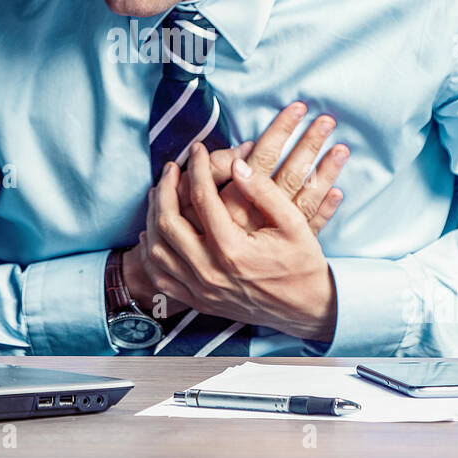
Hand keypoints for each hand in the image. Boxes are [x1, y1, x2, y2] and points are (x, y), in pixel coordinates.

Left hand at [122, 104, 348, 320]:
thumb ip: (264, 192)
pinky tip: (155, 232)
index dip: (197, 167)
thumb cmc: (302, 263)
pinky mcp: (199, 302)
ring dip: (153, 217)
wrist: (306, 309)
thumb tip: (236, 164)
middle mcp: (210, 272)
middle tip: (172, 167)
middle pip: (168, 222)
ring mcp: (201, 291)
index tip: (197, 149)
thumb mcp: (294, 223)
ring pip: (156, 251)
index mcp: (233, 250)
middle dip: (166, 188)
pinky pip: (160, 278)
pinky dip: (151, 254)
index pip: (202, 198)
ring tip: (161, 193)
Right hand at [177, 102, 347, 235]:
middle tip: (327, 119)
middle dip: (309, 144)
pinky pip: (312, 226)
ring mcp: (276, 234)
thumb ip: (215, 175)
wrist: (211, 285)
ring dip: (326, 170)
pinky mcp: (286, 249)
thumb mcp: (193, 206)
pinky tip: (339, 192)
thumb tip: (244, 151)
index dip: (280, 130)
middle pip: (291, 173)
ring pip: (307, 197)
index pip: (263, 156)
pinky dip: (327, 209)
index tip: (298, 108)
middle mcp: (260, 215)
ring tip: (342, 147)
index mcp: (237, 199)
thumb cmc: (196, 238)